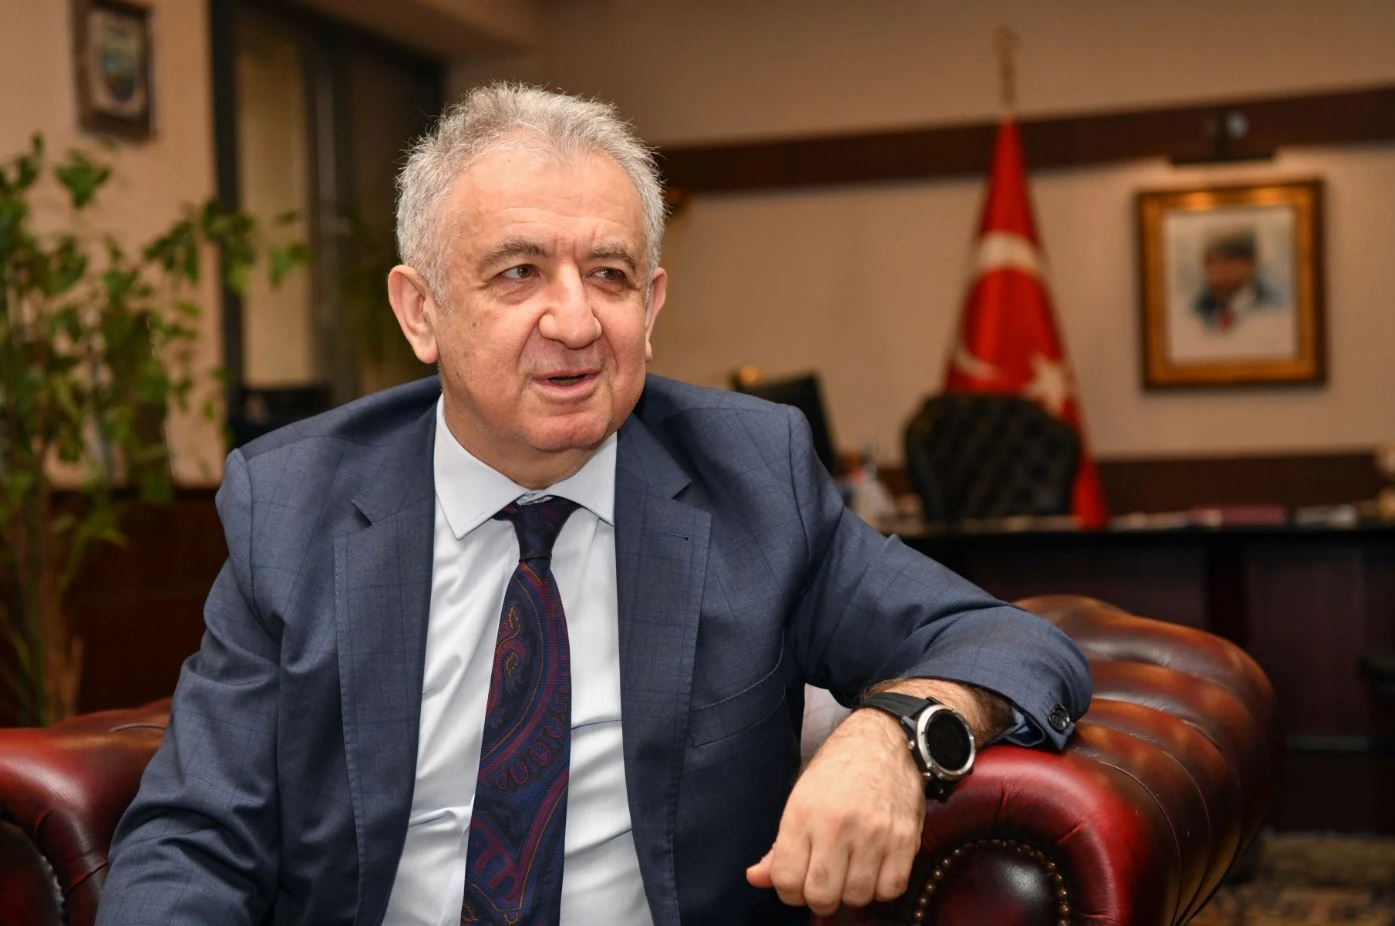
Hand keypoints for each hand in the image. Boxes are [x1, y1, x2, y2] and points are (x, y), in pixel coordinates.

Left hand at [745, 708, 923, 913]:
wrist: (883, 739)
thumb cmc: (837, 769)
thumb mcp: (799, 798)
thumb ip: (779, 845)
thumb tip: (756, 878)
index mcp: (803, 813)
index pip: (786, 880)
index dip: (788, 891)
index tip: (798, 881)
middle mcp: (837, 824)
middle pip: (821, 896)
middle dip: (819, 898)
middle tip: (824, 882)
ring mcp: (874, 833)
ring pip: (857, 897)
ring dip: (851, 893)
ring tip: (850, 872)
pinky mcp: (904, 838)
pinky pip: (891, 889)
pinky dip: (881, 889)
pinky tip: (875, 870)